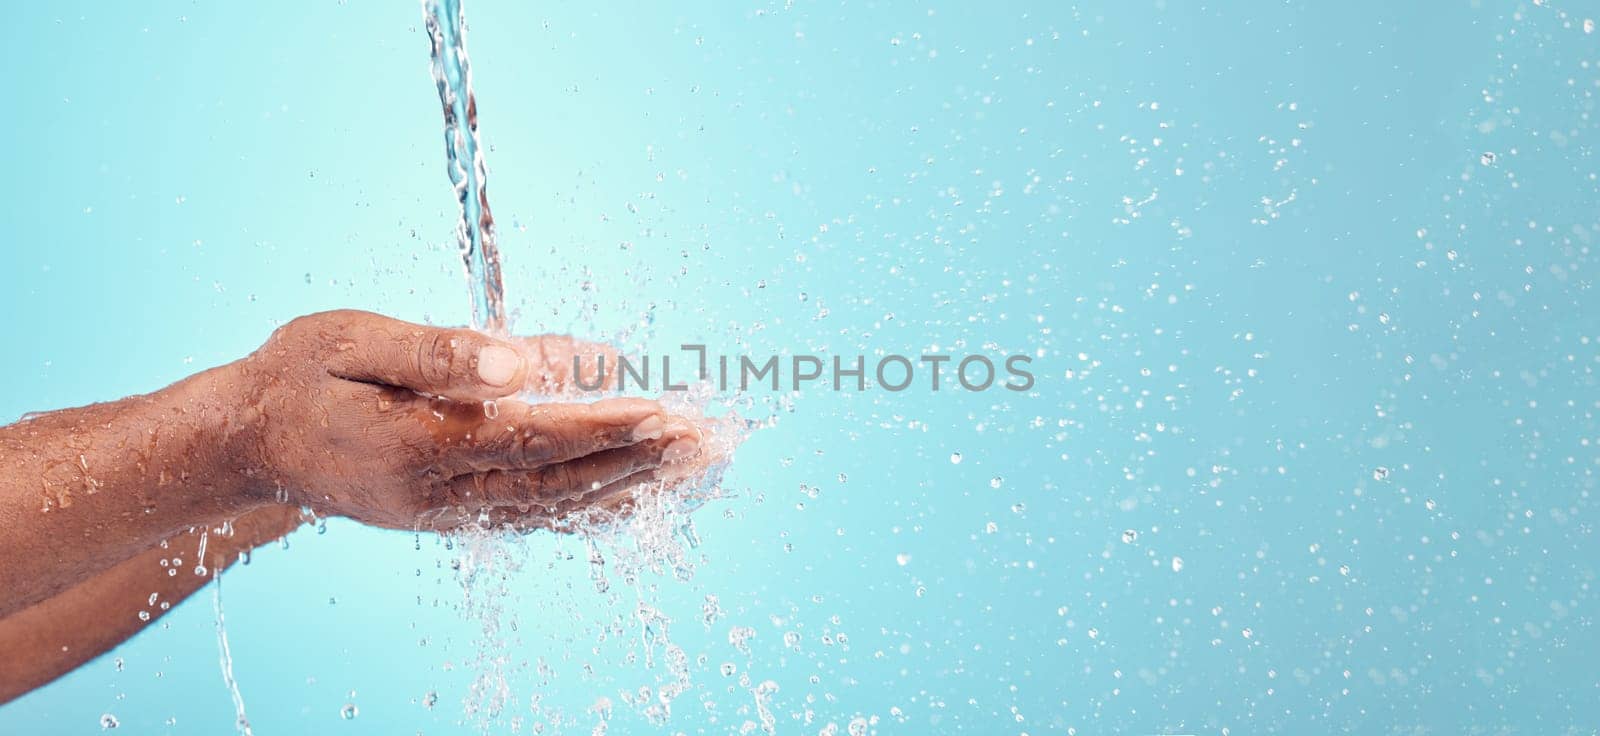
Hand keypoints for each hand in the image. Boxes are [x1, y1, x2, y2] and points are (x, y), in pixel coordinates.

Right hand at [218, 310, 702, 529]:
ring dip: (627, 485)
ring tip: (692, 463)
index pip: (529, 440)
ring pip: (552, 507)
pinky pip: (533, 516)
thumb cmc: (299, 376)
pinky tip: (636, 491)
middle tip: (704, 440)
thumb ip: (442, 353)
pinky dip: (591, 505)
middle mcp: (436, 494)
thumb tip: (525, 364)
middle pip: (556, 482)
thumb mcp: (353, 340)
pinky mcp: (451, 516)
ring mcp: (445, 513)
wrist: (247, 440)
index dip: (600, 427)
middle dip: (635, 460)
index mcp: (413, 445)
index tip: (662, 411)